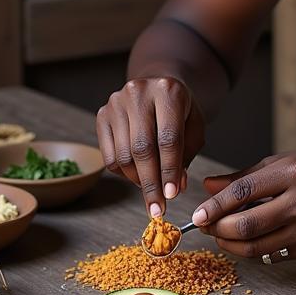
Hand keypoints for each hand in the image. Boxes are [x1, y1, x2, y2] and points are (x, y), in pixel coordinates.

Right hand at [96, 76, 205, 215]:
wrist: (158, 87)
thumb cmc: (180, 111)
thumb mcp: (194, 128)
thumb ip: (186, 155)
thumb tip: (174, 187)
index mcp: (168, 91)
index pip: (168, 138)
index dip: (170, 170)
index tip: (171, 195)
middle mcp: (138, 92)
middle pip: (142, 149)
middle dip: (151, 183)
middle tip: (157, 208)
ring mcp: (116, 102)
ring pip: (123, 156)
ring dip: (138, 181)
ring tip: (151, 189)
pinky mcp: (101, 114)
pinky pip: (108, 157)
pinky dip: (124, 174)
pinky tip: (137, 175)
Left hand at [191, 149, 295, 260]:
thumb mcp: (280, 161)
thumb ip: (242, 178)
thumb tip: (207, 187)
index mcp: (292, 172)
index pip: (243, 192)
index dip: (215, 205)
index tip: (197, 214)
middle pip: (245, 225)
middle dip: (217, 228)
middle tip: (205, 225)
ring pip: (255, 247)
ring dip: (229, 244)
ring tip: (219, 233)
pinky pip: (270, 255)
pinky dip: (251, 249)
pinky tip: (245, 238)